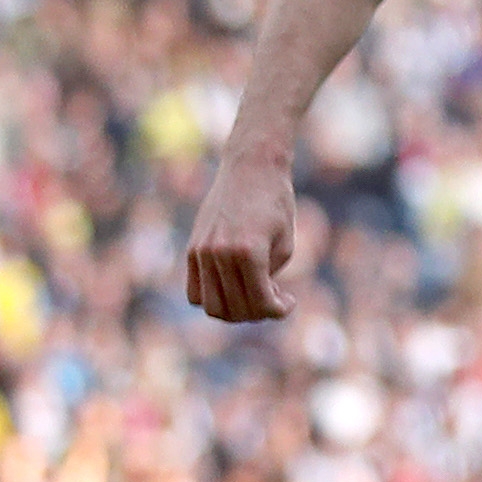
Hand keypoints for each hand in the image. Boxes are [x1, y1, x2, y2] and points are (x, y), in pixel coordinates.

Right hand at [185, 151, 299, 321]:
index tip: (290, 301)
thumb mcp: (285, 246)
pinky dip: (214, 299)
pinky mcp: (192, 250)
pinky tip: (235, 285)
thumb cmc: (275, 205)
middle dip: (258, 312)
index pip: (260, 303)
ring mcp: (201, 252)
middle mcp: (220, 254)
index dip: (278, 311)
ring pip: (212, 307)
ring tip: (255, 292)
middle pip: (235, 311)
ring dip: (236, 311)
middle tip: (274, 296)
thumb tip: (256, 304)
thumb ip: (269, 280)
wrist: (250, 168)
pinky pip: (194, 294)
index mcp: (249, 253)